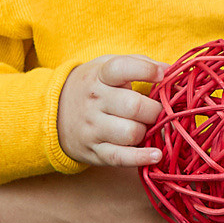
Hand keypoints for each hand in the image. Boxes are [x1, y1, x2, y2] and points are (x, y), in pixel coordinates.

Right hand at [57, 54, 161, 168]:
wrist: (55, 113)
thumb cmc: (94, 87)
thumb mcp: (107, 67)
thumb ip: (138, 64)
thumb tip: (169, 70)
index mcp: (99, 76)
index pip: (121, 68)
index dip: (145, 71)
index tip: (161, 75)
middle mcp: (94, 101)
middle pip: (133, 106)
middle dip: (155, 110)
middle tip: (159, 110)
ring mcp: (93, 128)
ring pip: (130, 133)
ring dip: (147, 131)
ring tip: (148, 127)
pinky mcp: (94, 151)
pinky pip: (120, 157)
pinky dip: (141, 158)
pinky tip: (156, 155)